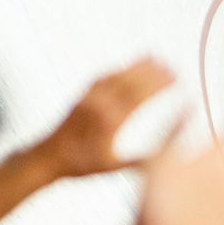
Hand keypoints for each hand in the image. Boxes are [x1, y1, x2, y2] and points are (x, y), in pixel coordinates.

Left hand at [36, 60, 175, 179]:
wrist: (47, 157)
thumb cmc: (81, 165)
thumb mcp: (115, 167)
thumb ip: (142, 160)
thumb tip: (167, 155)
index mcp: (109, 121)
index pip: (140, 97)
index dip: (159, 85)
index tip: (176, 78)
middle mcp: (98, 105)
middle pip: (130, 82)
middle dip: (152, 72)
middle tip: (172, 66)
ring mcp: (88, 98)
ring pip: (116, 75)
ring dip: (136, 66)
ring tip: (155, 57)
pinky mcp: (81, 96)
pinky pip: (102, 77)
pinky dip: (118, 69)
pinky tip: (127, 66)